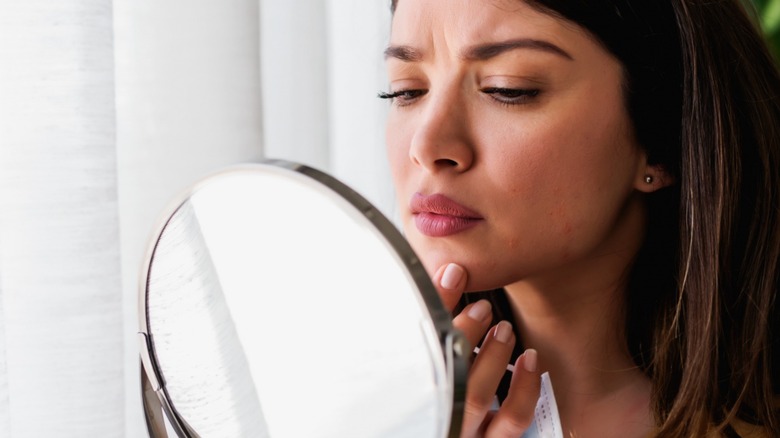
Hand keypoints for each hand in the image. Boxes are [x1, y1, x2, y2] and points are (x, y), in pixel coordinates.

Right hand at [432, 263, 541, 437]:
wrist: (448, 427)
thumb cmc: (434, 390)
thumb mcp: (427, 354)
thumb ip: (433, 319)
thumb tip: (450, 272)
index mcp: (408, 391)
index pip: (415, 345)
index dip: (436, 305)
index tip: (453, 275)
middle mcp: (432, 416)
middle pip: (443, 372)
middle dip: (466, 333)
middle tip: (481, 309)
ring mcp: (461, 433)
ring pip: (476, 398)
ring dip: (493, 356)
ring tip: (502, 329)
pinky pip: (512, 419)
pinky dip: (525, 387)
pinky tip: (529, 360)